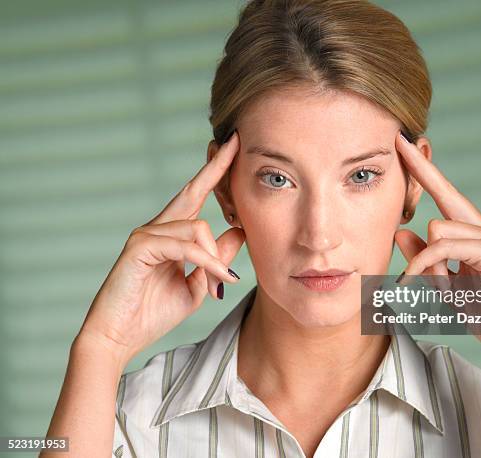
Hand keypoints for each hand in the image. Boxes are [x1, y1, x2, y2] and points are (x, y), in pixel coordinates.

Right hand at [77, 131, 244, 367]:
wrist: (119, 338)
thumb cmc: (152, 313)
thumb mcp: (197, 285)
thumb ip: (215, 259)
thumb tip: (239, 232)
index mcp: (171, 235)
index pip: (197, 197)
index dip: (215, 172)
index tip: (233, 150)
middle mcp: (157, 227)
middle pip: (192, 190)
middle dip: (216, 166)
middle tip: (237, 141)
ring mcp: (146, 234)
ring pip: (197, 227)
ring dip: (216, 256)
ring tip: (223, 282)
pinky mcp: (139, 246)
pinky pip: (184, 246)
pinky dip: (205, 261)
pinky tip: (217, 279)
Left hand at [393, 131, 480, 364]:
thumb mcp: (443, 283)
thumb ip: (423, 258)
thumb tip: (401, 232)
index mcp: (472, 232)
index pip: (444, 195)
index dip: (424, 171)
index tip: (405, 146)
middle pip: (446, 191)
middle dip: (421, 167)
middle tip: (398, 140)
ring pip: (436, 227)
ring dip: (421, 260)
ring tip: (425, 285)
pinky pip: (443, 247)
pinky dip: (424, 265)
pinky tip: (414, 281)